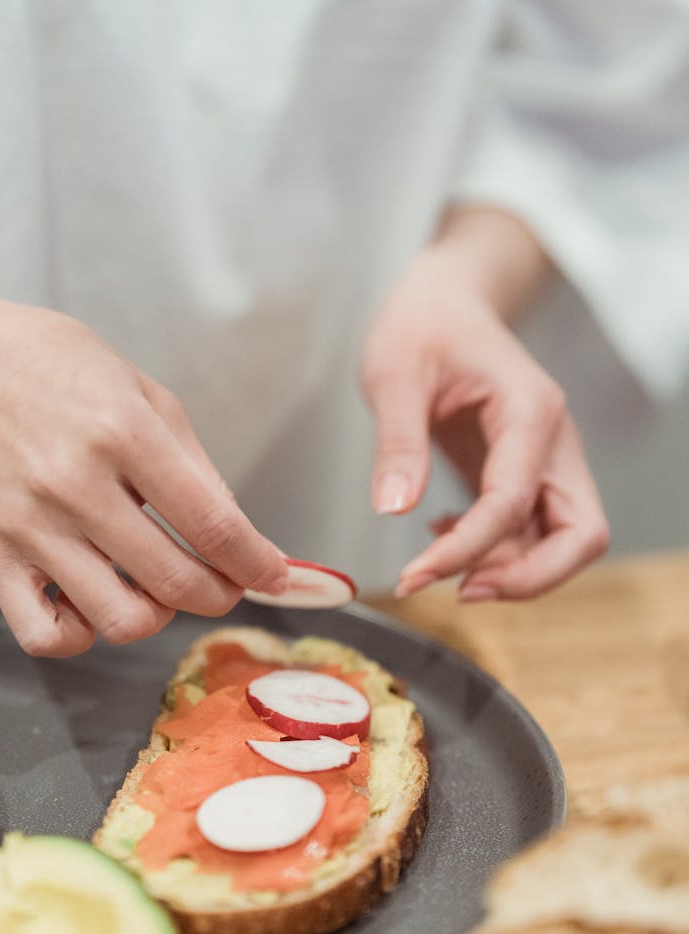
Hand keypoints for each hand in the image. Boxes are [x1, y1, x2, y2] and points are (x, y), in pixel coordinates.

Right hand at [0, 287, 286, 655]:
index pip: (213, 525)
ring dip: (159, 615)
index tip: (276, 576)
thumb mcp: (146, 394)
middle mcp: (74, 483)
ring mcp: (30, 525)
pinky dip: (83, 635)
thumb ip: (197, 467)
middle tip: (227, 583)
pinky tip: (95, 602)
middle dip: (222, 594)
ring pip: (120, 619)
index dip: (258, 563)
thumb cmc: (58, 366)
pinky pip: (44, 636)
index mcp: (123, 433)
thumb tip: (238, 536)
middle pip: (175, 580)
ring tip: (157, 586)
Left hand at [361, 216, 608, 600]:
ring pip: (563, 542)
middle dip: (528, 578)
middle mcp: (552, 441)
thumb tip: (393, 511)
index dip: (468, 550)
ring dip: (511, 571)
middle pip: (580, 536)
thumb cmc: (424, 325)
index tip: (413, 576)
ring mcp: (546, 461)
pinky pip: (532, 532)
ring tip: (436, 566)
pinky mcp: (525, 474)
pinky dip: (496, 552)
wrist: (443, 301)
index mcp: (530, 411)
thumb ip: (398, 442)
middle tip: (459, 592)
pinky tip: (441, 535)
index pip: (514, 503)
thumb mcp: (394, 373)